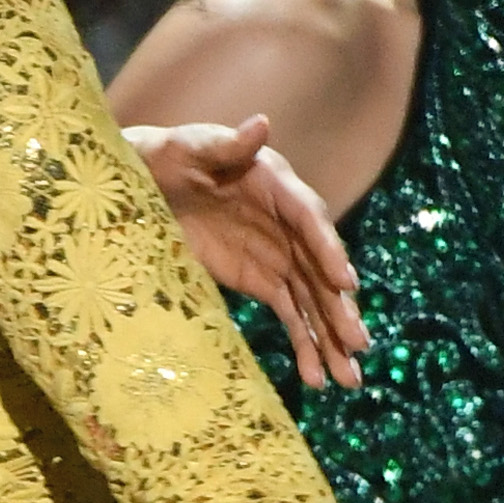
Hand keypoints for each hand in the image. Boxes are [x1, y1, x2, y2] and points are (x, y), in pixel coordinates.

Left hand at [128, 115, 367, 387]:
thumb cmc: (166, 155)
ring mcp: (279, 254)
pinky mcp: (262, 279)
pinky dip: (304, 344)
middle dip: (338, 308)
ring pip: (312, 299)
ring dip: (330, 338)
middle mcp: (288, 223)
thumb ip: (225, 144)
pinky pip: (290, 314)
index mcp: (278, 185)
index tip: (346, 283)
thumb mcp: (187, 147)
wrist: (145, 181)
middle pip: (320, 268)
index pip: (310, 220)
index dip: (329, 250)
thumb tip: (261, 124)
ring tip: (348, 379)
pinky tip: (316, 379)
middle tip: (358, 344)